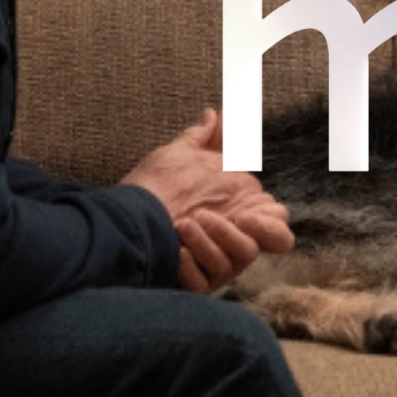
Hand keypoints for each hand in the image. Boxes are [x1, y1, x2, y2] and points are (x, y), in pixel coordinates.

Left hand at [124, 109, 294, 292]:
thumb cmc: (154, 185)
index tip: (247, 215)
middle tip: (222, 218)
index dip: (271, 224)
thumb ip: (209, 137)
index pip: (277, 226)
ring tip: (184, 224)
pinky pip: (205, 283)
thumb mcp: (182, 155)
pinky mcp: (194, 283)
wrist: (120, 216)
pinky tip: (175, 251)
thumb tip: (220, 112)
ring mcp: (215, 265)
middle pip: (265, 247)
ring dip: (211, 242)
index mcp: (239, 213)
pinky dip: (191, 266)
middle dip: (245, 233)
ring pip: (235, 262)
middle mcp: (233, 241)